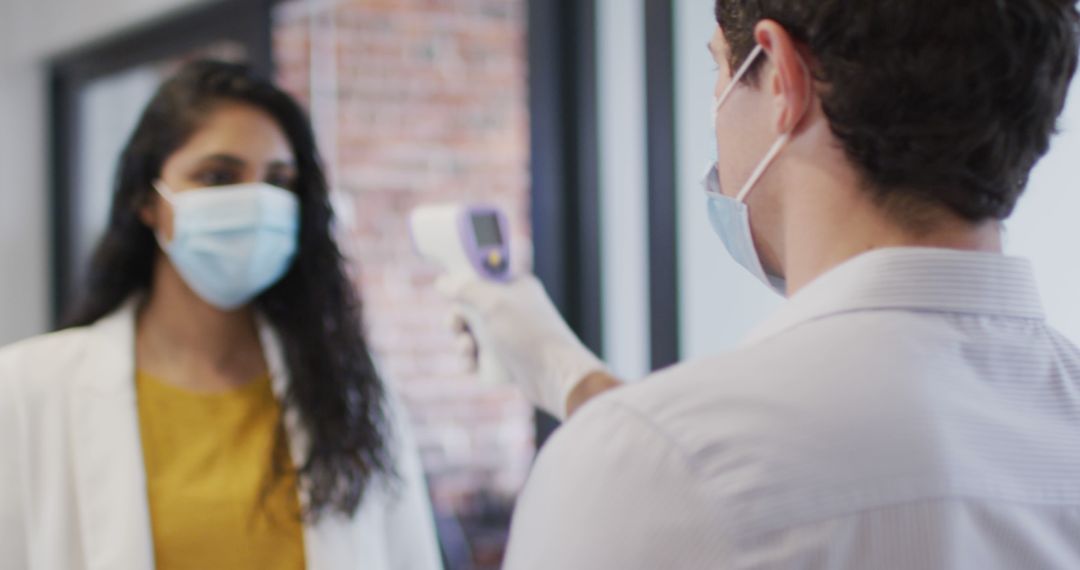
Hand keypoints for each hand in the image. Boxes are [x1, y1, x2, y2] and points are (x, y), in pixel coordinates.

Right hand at [437, 274, 606, 419]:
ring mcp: (507, 335)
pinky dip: (470, 361)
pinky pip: (477, 357)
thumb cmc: (529, 333)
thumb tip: (443, 282)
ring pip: (470, 334)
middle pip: (470, 307)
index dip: (464, 281)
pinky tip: (472, 365)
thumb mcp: (494, 303)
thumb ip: (466, 289)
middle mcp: (510, 309)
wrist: (553, 375)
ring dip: (461, 342)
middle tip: (456, 324)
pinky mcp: (504, 359)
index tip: (449, 289)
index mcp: (514, 287)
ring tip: (468, 349)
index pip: (482, 275)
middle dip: (457, 317)